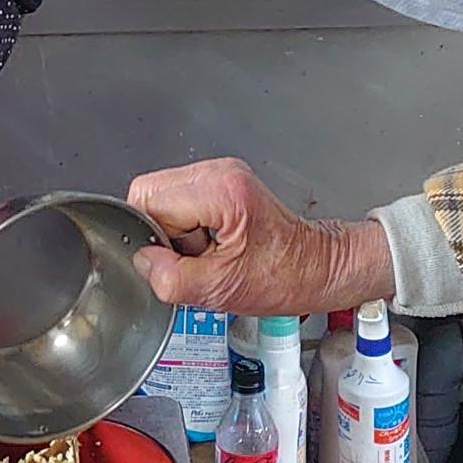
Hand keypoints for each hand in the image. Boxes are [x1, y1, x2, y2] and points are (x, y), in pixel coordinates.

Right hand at [127, 159, 393, 316]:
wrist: (319, 267)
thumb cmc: (287, 276)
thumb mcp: (222, 290)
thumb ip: (173, 277)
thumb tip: (143, 262)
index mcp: (221, 190)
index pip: (147, 200)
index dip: (153, 237)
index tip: (177, 259)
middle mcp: (219, 172)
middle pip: (150, 194)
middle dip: (163, 233)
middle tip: (196, 257)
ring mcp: (220, 175)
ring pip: (162, 199)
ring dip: (176, 233)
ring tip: (208, 252)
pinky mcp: (221, 185)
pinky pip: (180, 203)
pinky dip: (187, 229)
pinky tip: (212, 245)